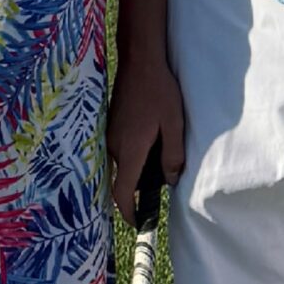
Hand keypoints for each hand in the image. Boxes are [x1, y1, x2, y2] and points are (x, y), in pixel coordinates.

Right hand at [106, 57, 185, 217]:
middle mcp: (114, 146)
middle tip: (160, 186)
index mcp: (130, 150)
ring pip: (123, 164)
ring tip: (160, 160)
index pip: (122, 192)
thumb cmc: (159, 91)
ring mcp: (109, 135)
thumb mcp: (174, 124)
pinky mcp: (110, 126)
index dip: (129, 212)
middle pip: (123, 179)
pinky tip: (151, 142)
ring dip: (138, 170)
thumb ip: (173, 155)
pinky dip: (134, 156)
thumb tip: (170, 181)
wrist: (140, 61)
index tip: (140, 222)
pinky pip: (121, 150)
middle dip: (139, 190)